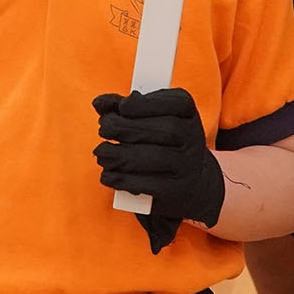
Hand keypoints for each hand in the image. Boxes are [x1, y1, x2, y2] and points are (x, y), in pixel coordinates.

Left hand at [91, 86, 223, 251]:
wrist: (189, 181)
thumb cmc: (161, 141)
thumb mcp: (149, 118)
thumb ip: (124, 107)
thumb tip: (99, 103)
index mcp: (188, 113)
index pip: (176, 103)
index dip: (147, 104)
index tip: (122, 107)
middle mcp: (194, 138)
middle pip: (165, 130)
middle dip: (127, 128)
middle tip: (104, 129)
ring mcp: (188, 166)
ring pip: (156, 157)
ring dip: (120, 154)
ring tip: (102, 153)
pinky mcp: (176, 191)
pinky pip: (149, 184)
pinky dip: (122, 179)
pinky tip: (108, 174)